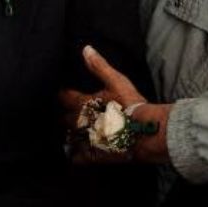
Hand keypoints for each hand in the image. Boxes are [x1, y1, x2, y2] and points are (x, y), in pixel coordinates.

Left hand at [60, 45, 170, 163]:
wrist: (144, 132)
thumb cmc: (130, 104)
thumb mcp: (116, 81)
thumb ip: (99, 66)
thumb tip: (86, 49)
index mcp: (81, 104)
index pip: (63, 96)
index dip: (63, 93)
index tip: (64, 92)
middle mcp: (78, 123)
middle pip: (63, 118)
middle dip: (65, 114)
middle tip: (69, 112)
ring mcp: (84, 140)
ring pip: (68, 138)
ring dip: (70, 133)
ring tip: (72, 131)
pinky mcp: (92, 155)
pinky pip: (76, 157)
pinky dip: (75, 155)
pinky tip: (76, 153)